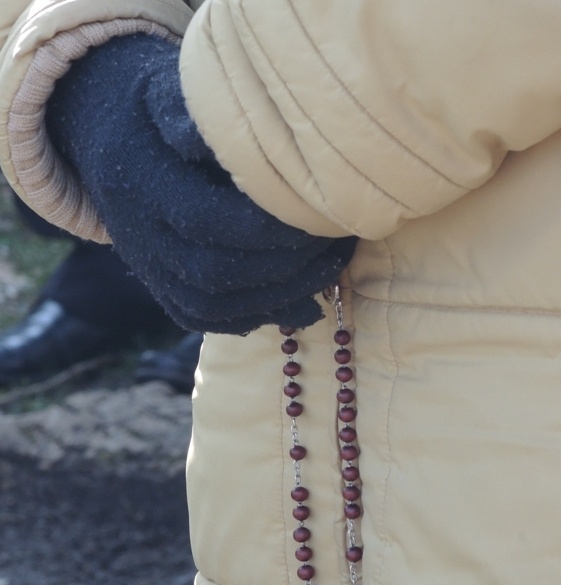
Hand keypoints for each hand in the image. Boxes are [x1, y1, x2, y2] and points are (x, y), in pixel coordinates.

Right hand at [46, 34, 356, 333]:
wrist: (106, 142)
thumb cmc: (155, 111)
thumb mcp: (170, 93)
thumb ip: (200, 116)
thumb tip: (242, 137)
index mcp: (141, 183)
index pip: (210, 220)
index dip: (270, 228)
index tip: (323, 214)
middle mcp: (141, 236)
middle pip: (216, 271)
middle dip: (285, 267)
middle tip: (338, 245)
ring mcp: (149, 269)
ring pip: (214, 305)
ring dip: (279, 297)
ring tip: (330, 271)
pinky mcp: (161, 290)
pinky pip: (207, 319)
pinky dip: (257, 316)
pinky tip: (301, 304)